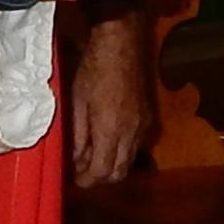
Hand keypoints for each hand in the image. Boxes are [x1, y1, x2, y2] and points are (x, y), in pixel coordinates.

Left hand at [66, 3, 155, 188]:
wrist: (122, 43)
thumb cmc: (94, 69)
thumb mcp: (77, 102)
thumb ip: (77, 135)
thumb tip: (75, 160)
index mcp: (111, 131)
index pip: (101, 172)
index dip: (87, 181)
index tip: (75, 180)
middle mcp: (131, 134)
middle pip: (119, 173)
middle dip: (100, 178)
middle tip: (82, 171)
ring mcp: (143, 125)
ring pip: (129, 161)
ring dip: (112, 165)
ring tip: (93, 156)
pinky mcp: (148, 116)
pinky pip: (137, 146)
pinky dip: (122, 151)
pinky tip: (108, 140)